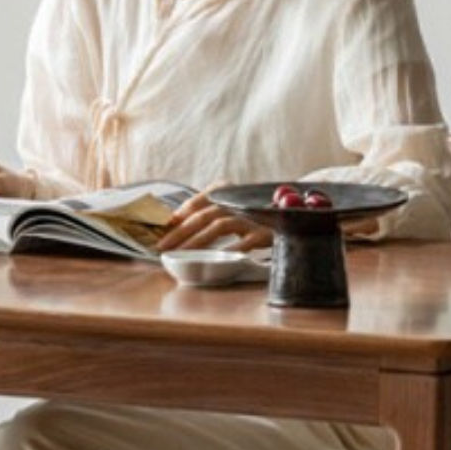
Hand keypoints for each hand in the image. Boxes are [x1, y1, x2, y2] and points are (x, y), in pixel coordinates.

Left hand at [156, 191, 271, 253]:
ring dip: (197, 241)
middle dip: (180, 232)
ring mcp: (252, 215)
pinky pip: (245, 240)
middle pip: (203, 215)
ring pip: (219, 225)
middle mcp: (237, 200)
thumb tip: (171, 227)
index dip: (176, 218)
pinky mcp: (265, 231)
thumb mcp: (226, 210)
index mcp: (224, 191)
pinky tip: (215, 258)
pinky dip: (230, 249)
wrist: (291, 216)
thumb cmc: (250, 216)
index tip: (160, 232)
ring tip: (182, 254)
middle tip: (163, 247)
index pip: (195, 204)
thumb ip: (203, 215)